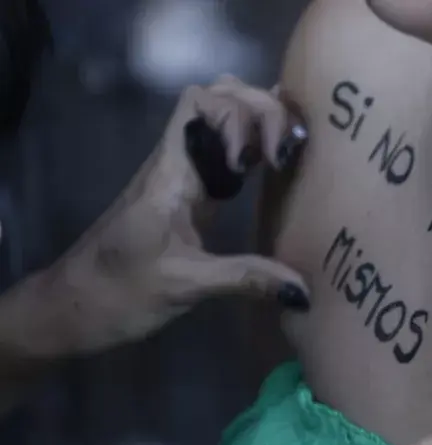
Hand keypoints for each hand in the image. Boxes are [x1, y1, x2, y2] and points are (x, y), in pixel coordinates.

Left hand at [42, 75, 310, 354]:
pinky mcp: (191, 193)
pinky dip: (253, 145)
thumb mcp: (185, 286)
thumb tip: (303, 290)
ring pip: (221, 116)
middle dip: (261, 109)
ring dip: (258, 121)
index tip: (265, 160)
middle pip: (218, 96)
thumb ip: (245, 279)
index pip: (202, 103)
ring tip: (287, 154)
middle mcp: (177, 162)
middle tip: (287, 153)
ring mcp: (183, 175)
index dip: (242, 114)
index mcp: (170, 173)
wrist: (73, 307)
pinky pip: (224, 150)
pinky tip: (276, 167)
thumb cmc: (119, 292)